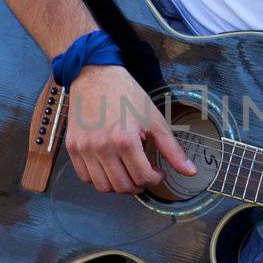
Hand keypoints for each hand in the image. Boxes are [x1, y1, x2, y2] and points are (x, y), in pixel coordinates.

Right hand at [65, 64, 196, 194]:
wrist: (94, 75)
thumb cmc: (125, 94)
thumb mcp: (154, 119)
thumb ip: (172, 149)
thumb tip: (190, 171)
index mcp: (125, 140)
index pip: (143, 178)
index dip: (155, 179)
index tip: (157, 171)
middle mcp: (102, 148)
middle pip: (123, 187)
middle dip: (138, 184)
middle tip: (143, 173)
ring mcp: (84, 149)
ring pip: (103, 186)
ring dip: (118, 185)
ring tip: (126, 171)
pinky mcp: (72, 147)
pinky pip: (85, 177)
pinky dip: (99, 178)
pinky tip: (109, 166)